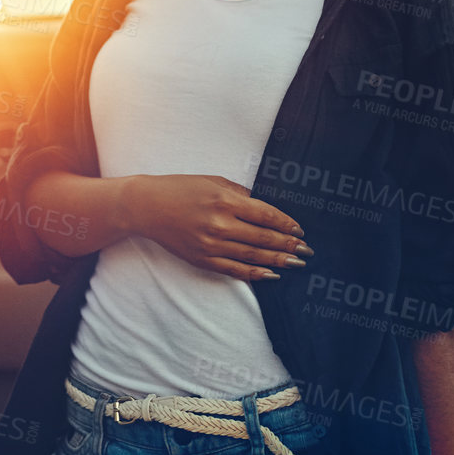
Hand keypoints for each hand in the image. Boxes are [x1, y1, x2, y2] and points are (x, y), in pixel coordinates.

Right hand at [123, 175, 311, 280]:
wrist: (146, 207)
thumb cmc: (180, 188)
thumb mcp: (213, 181)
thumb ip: (240, 193)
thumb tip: (263, 206)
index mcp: (225, 200)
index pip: (265, 215)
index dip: (286, 224)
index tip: (300, 231)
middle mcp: (220, 224)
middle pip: (263, 238)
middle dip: (289, 245)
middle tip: (307, 251)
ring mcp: (210, 244)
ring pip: (252, 256)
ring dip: (278, 261)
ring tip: (296, 263)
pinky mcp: (202, 258)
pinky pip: (233, 269)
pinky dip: (254, 273)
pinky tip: (270, 274)